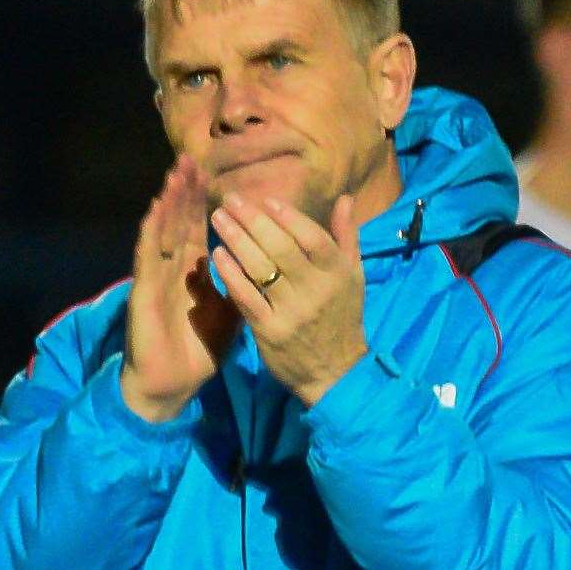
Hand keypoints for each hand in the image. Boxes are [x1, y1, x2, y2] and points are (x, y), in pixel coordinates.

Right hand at [121, 156, 240, 422]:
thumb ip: (249, 281)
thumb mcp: (234, 308)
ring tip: (174, 174)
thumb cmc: (201, 345)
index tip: (213, 172)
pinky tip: (154, 211)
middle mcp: (174, 269)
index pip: (201, 228)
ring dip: (168, 203)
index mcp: (195, 270)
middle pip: (180, 223)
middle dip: (185, 192)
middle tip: (190, 159)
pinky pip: (148, 259)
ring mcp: (158, 278)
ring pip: (162, 233)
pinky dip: (151, 233)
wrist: (174, 381)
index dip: (206, 201)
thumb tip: (275, 260)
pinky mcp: (144, 293)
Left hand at [210, 192, 367, 406]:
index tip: (266, 201)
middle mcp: (316, 290)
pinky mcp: (269, 330)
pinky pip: (246, 296)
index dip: (289, 217)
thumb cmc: (343, 317)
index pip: (313, 238)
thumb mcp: (353, 277)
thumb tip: (344, 198)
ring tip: (218, 219)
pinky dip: (230, 274)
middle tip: (230, 200)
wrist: (335, 371)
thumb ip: (347, 237)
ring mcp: (292, 311)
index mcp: (338, 274)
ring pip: (260, 268)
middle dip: (253, 221)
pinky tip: (217, 255)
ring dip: (236, 240)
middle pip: (281, 248)